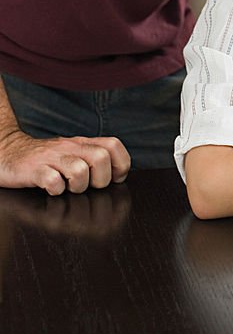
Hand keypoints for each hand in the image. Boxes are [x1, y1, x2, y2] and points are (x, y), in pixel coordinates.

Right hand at [0, 129, 130, 194]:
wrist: (7, 151)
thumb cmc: (44, 158)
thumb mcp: (71, 152)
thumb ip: (93, 158)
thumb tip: (119, 174)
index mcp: (82, 143)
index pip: (113, 145)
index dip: (121, 164)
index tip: (115, 178)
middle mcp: (69, 147)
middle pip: (101, 157)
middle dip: (100, 179)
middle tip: (88, 186)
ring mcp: (51, 158)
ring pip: (80, 170)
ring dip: (78, 187)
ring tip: (68, 188)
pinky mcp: (34, 170)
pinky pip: (52, 181)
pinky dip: (56, 190)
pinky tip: (52, 190)